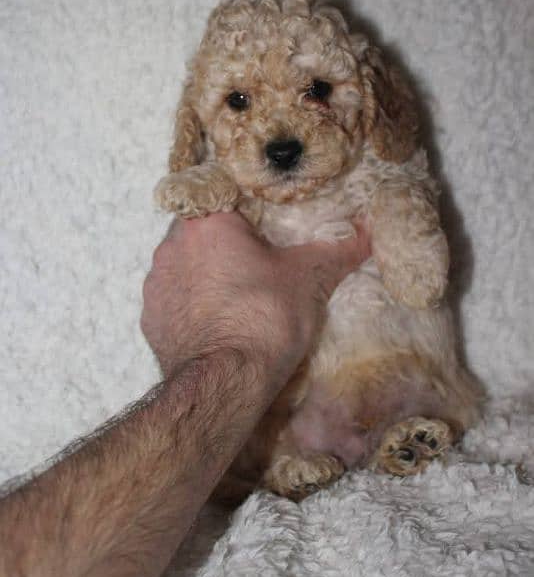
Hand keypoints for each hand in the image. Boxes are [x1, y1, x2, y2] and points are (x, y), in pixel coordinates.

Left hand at [141, 212, 370, 385]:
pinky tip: (216, 323)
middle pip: (202, 232)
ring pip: (184, 266)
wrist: (226, 380)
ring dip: (206, 275)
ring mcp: (156, 282)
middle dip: (226, 245)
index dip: (246, 212)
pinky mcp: (150, 318)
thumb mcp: (311, 277)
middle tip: (257, 265)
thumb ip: (338, 249)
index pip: (223, 196)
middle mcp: (172, 244)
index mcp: (207, 221)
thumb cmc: (266, 316)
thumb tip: (369, 234)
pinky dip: (191, 307)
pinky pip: (173, 300)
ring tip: (237, 298)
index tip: (264, 229)